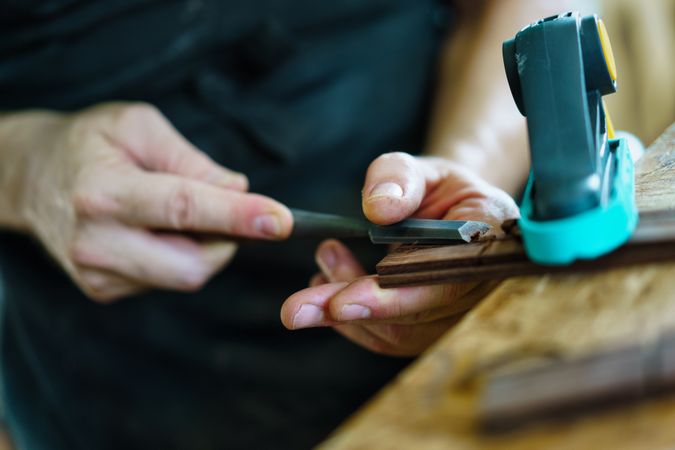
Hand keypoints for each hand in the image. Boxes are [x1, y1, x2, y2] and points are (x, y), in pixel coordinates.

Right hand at [10, 103, 291, 301]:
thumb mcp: (139, 127)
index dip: (237, 216)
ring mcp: (97, 273)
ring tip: (175, 213)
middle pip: (192, 266)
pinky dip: (178, 256)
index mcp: (105, 191)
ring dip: (202, 247)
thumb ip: (192, 160)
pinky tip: (155, 231)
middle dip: (226, 242)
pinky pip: (165, 280)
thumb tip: (240, 191)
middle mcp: (97, 240)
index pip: (183, 209)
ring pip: (184, 277)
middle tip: (228, 211)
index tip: (281, 221)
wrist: (31, 177)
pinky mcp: (102, 290)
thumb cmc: (89, 142)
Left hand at [280, 152, 517, 355]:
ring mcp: (454, 314)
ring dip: (343, 311)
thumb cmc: (436, 187)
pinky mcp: (430, 328)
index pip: (441, 280)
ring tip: (320, 264)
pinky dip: (348, 320)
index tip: (342, 302)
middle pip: (412, 317)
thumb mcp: (419, 167)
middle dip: (349, 312)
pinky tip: (326, 288)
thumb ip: (399, 178)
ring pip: (396, 335)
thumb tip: (377, 209)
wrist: (450, 212)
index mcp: (486, 240)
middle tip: (293, 310)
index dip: (392, 296)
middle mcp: (476, 286)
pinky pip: (388, 338)